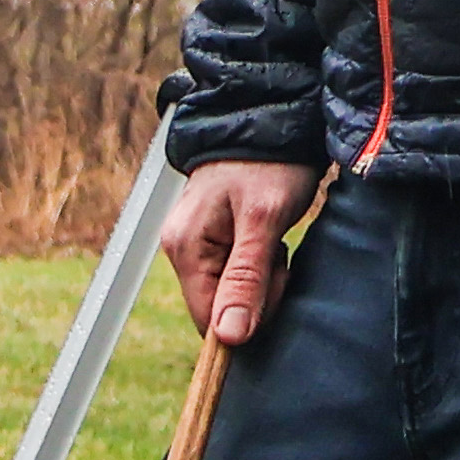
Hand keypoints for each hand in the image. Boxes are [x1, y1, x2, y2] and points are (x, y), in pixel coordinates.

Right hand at [163, 159, 324, 345]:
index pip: (208, 319)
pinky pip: (236, 271)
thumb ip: (246, 279)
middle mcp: (181, 248)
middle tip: (279, 253)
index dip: (247, 318)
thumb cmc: (270, 164)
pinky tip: (270, 239)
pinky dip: (260, 263)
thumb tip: (228, 338)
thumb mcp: (265, 221)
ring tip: (276, 240)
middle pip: (220, 306)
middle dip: (258, 292)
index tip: (277, 286)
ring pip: (232, 290)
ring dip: (262, 276)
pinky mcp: (212, 238)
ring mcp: (195, 243)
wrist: (273, 120)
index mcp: (184, 247)